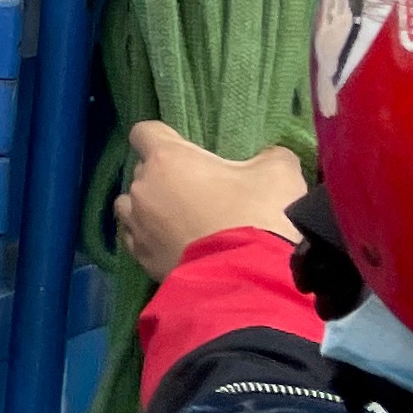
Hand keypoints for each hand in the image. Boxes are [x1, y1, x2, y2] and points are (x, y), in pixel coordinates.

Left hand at [114, 122, 304, 279]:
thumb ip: (270, 158)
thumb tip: (269, 158)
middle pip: (143, 171)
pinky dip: (152, 239)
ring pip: (132, 206)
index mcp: (167, 159)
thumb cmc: (259, 217)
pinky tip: (177, 245)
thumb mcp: (279, 175)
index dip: (163, 137)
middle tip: (201, 191)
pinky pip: (138, 239)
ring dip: (151, 207)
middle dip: (167, 177)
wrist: (249, 281)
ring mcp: (137, 226)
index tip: (185, 150)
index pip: (145, 132)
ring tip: (182, 220)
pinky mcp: (142, 259)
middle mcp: (143, 188)